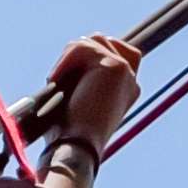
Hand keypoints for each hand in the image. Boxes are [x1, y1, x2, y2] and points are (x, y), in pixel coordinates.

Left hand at [34, 33, 139, 181]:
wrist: (77, 147)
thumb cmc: (70, 133)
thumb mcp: (77, 102)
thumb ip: (81, 80)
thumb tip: (64, 67)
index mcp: (127, 90)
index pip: (115, 51)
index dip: (89, 53)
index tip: (65, 69)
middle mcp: (131, 79)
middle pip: (102, 40)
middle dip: (76, 53)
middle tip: (58, 79)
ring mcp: (126, 71)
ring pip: (90, 41)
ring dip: (68, 59)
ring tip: (57, 83)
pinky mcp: (114, 66)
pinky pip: (81, 47)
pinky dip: (63, 62)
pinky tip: (56, 82)